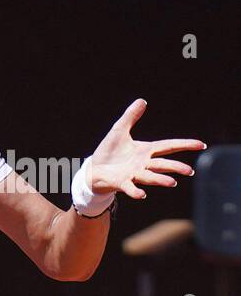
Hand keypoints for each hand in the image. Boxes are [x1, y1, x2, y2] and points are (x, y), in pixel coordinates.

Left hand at [88, 99, 205, 199]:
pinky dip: (136, 191)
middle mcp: (143, 164)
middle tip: (190, 171)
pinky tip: (142, 195)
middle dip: (176, 167)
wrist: (94, 168)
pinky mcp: (121, 182)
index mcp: (146, 150)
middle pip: (163, 164)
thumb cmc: (109, 151)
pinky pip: (130, 187)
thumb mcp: (119, 130)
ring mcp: (133, 174)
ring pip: (150, 177)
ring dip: (161, 179)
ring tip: (172, 182)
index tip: (201, 145)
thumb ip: (130, 117)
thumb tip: (142, 101)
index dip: (185, 145)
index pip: (169, 146)